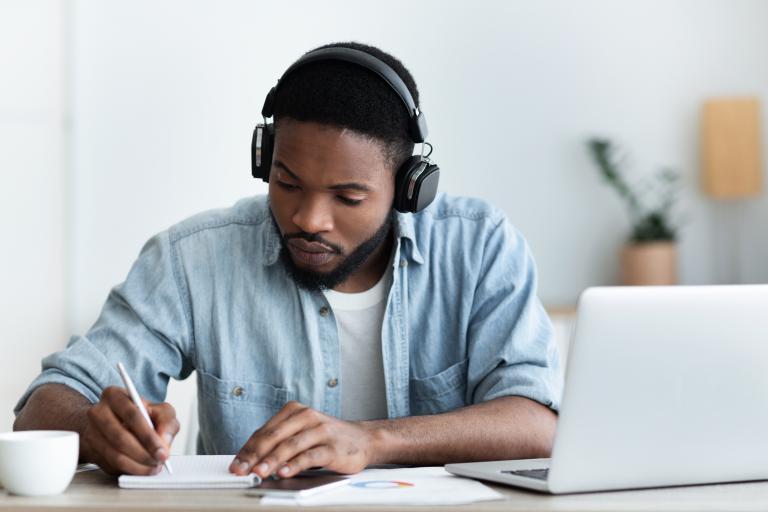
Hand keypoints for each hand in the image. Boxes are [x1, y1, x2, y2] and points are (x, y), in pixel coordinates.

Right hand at [82, 386, 179, 474]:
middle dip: (144, 453)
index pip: (132, 416)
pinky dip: (130, 470)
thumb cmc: (139, 415)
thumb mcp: (159, 410)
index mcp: (114, 395)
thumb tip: (163, 441)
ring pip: (114, 455)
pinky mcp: (90, 451)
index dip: (148, 436)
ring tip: (153, 466)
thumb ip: (167, 421)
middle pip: (120, 437)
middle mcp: (97, 412)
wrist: (114, 423)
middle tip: (158, 461)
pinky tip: (142, 468)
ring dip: (137, 465)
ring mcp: (90, 433)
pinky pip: (111, 465)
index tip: (162, 450)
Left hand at [229, 401, 377, 478]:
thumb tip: (250, 461)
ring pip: (290, 445)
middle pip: (274, 437)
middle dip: (255, 455)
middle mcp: (306, 416)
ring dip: (272, 460)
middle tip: (241, 470)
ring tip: (258, 472)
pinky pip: (310, 455)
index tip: (235, 465)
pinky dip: (295, 465)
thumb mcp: (301, 434)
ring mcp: (321, 430)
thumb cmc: (326, 438)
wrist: (363, 439)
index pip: (264, 432)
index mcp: (294, 411)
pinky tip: (284, 472)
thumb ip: (279, 443)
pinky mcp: (332, 446)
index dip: (247, 450)